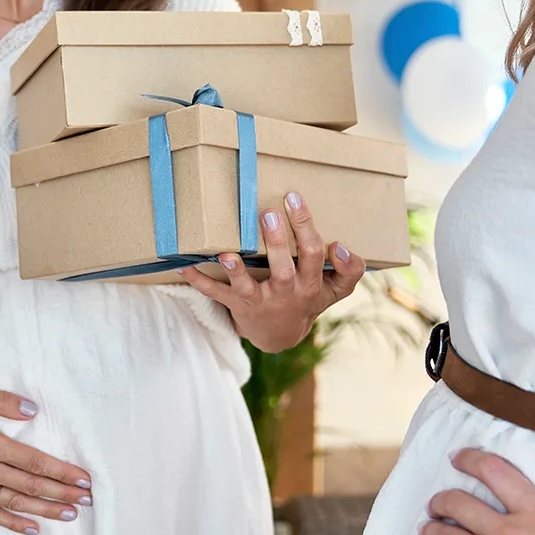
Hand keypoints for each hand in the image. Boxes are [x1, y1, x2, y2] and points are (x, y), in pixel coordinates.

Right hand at [0, 381, 93, 534]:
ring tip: (69, 515)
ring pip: (13, 503)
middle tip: (86, 501)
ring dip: (44, 510)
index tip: (84, 480)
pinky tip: (31, 528)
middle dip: (61, 494)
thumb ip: (1, 401)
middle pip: (30, 487)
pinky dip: (11, 522)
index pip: (35, 463)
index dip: (62, 473)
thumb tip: (33, 409)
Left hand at [178, 191, 366, 351]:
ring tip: (227, 254)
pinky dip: (200, 281)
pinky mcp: (237, 306)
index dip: (306, 228)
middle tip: (267, 214)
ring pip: (248, 286)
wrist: (282, 335)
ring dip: (236, 270)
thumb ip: (350, 269)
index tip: (295, 199)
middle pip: (283, 268)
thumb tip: (340, 246)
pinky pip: (217, 294)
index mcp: (310, 283)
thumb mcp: (335, 290)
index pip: (312, 253)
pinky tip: (184, 266)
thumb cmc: (308, 298)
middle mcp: (286, 292)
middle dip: (276, 242)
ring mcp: (260, 300)